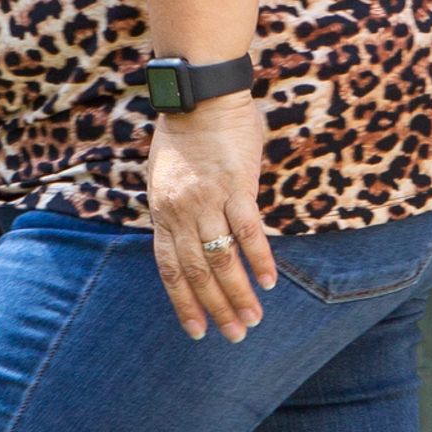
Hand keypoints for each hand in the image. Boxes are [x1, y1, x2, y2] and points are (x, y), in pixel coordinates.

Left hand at [146, 94, 275, 340]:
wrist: (198, 96)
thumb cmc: (183, 134)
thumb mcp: (164, 178)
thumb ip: (175, 211)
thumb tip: (189, 240)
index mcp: (162, 212)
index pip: (169, 269)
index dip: (183, 302)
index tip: (197, 330)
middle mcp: (181, 212)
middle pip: (197, 271)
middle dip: (215, 308)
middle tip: (233, 335)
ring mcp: (208, 200)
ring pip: (222, 259)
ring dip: (238, 294)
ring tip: (253, 320)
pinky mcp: (236, 186)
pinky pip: (247, 231)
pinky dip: (259, 259)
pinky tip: (270, 282)